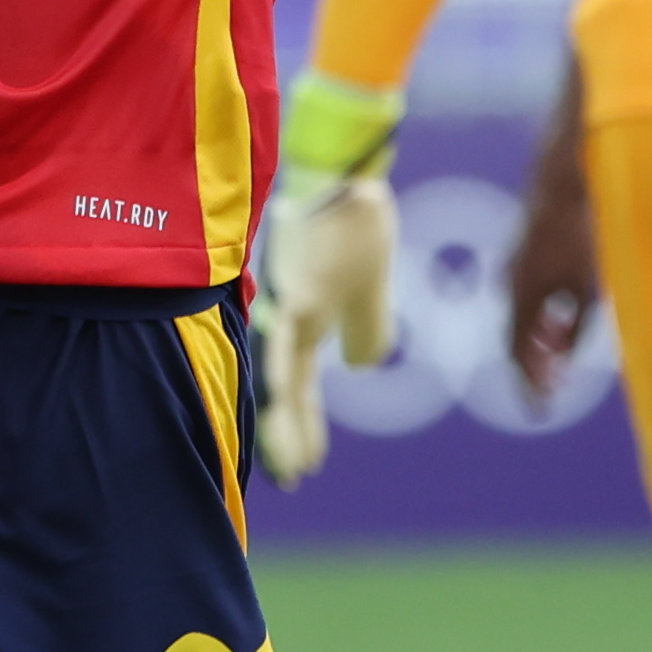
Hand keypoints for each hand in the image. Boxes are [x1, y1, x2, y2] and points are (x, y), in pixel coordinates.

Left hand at [256, 175, 396, 487]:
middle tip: (291, 482)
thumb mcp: (371, 285)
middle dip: (290, 435)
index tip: (305, 467)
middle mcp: (290, 315)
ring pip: (280, 371)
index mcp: (308, 319)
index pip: (298, 386)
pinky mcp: (294, 282)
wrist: (348, 169)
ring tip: (288, 463)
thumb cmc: (354, 216)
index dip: (301, 426)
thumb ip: (368, 325)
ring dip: (285, 419)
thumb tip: (362, 365)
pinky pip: (285, 332)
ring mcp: (289, 300)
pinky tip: (280, 396)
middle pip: (286, 388)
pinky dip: (282, 367)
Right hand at [507, 123, 602, 400]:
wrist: (562, 182)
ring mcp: (513, 269)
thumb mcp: (587, 289)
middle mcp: (509, 285)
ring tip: (561, 359)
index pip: (519, 354)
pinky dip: (542, 318)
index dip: (529, 384)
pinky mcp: (523, 256)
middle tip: (552, 391)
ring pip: (523, 319)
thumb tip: (563, 355)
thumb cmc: (580, 235)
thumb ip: (576, 328)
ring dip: (541, 342)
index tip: (539, 410)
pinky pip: (528, 299)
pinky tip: (562, 322)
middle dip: (535, 367)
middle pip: (517, 339)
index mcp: (521, 297)